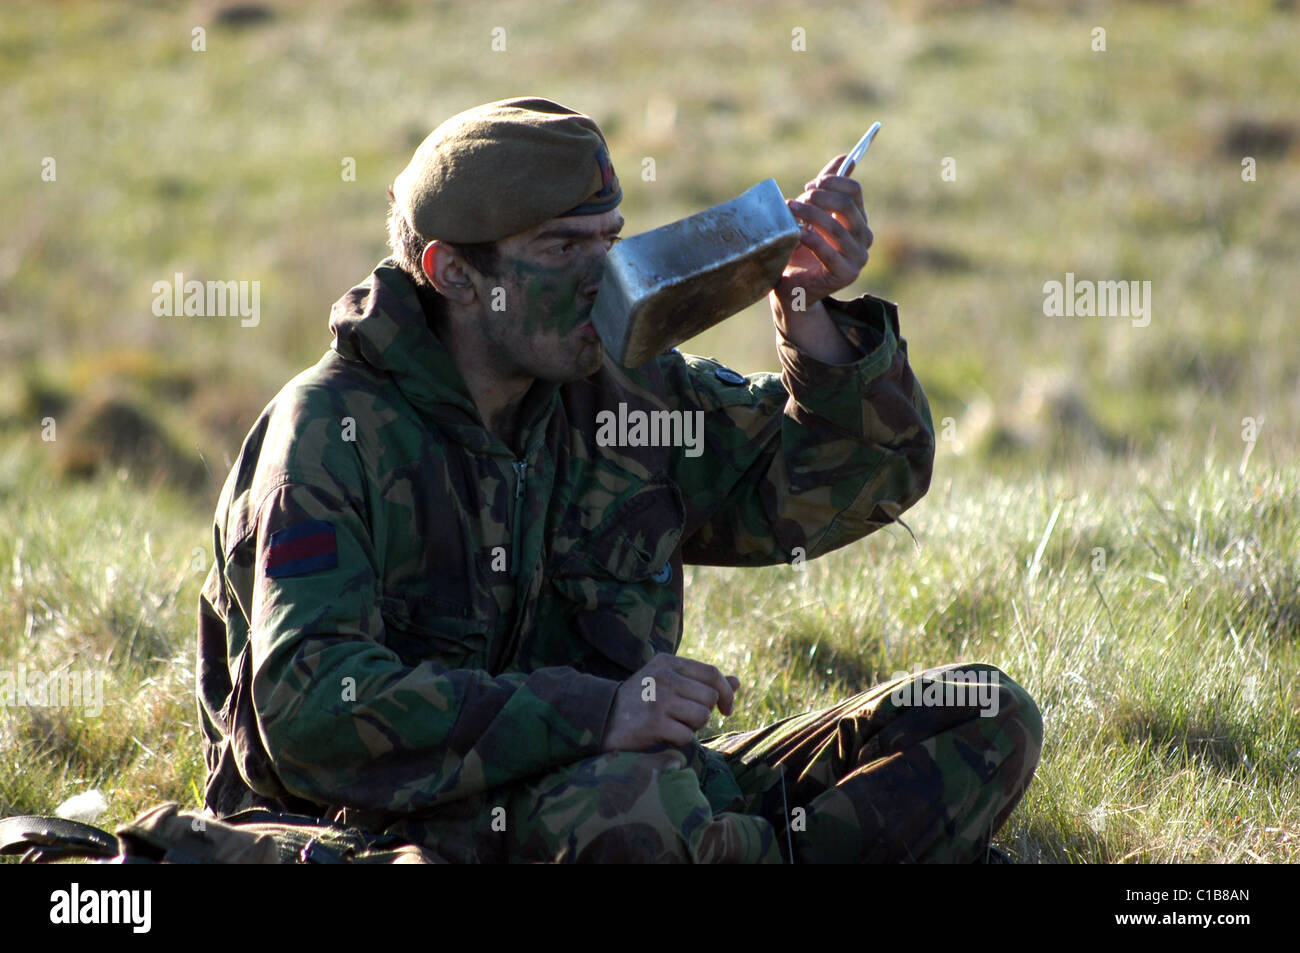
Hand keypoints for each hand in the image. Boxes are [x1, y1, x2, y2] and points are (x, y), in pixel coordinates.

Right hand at [600, 654, 741, 751]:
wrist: (601, 718)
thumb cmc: (641, 700)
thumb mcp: (668, 682)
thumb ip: (701, 681)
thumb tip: (737, 682)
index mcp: (667, 662)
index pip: (711, 673)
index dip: (726, 692)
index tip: (726, 709)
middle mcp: (663, 677)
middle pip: (710, 697)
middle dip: (704, 713)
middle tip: (687, 719)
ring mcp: (657, 699)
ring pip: (701, 716)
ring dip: (692, 727)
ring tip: (673, 725)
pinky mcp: (652, 723)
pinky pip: (686, 735)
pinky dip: (680, 740)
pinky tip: (663, 735)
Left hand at [773, 154, 873, 314]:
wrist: (792, 288)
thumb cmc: (800, 250)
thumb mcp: (812, 215)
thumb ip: (827, 188)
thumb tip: (847, 157)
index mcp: (859, 220)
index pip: (854, 191)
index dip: (831, 182)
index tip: (809, 186)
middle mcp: (864, 237)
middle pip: (846, 205)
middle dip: (818, 198)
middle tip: (796, 201)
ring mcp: (858, 258)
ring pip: (836, 226)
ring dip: (809, 214)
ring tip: (790, 211)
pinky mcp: (845, 275)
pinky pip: (827, 250)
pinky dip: (809, 238)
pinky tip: (796, 235)